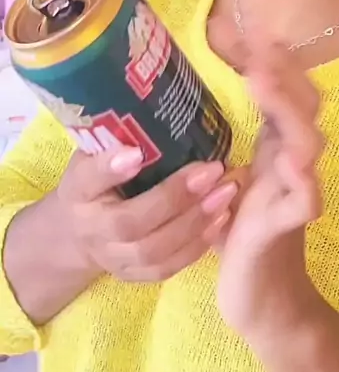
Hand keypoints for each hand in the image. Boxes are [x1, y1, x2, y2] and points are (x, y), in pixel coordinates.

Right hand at [56, 146, 238, 282]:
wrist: (79, 232)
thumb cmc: (98, 179)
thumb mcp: (96, 152)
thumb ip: (118, 134)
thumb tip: (161, 95)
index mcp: (77, 191)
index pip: (88, 179)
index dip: (110, 168)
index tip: (135, 152)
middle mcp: (92, 229)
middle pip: (129, 223)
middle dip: (174, 198)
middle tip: (212, 170)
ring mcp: (113, 258)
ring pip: (154, 251)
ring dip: (195, 221)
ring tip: (227, 192)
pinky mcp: (135, 277)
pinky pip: (168, 268)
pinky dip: (198, 245)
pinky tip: (221, 217)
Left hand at [216, 40, 322, 346]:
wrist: (261, 295)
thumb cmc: (239, 229)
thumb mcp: (227, 174)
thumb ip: (219, 138)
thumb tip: (183, 94)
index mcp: (276, 145)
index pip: (284, 89)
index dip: (271, 57)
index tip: (245, 26)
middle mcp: (291, 160)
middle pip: (303, 104)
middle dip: (281, 68)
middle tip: (256, 40)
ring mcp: (294, 190)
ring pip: (307, 142)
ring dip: (286, 108)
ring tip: (262, 80)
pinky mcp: (287, 226)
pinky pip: (304, 200)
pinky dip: (301, 179)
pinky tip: (289, 161)